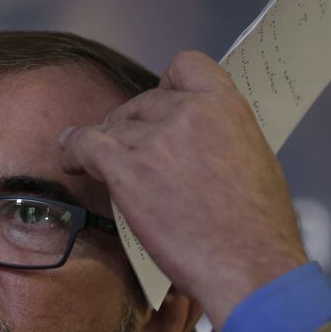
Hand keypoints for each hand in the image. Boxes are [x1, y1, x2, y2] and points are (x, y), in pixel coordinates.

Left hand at [59, 51, 307, 330]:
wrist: (251, 266)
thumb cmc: (259, 229)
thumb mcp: (253, 160)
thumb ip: (219, 137)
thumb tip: (195, 144)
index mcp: (226, 106)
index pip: (185, 65)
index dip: (166, 84)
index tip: (160, 106)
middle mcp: (189, 112)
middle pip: (142, 101)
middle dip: (133, 124)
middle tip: (128, 152)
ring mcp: (156, 139)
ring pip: (114, 126)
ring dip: (106, 143)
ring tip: (95, 162)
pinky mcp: (127, 169)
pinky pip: (86, 145)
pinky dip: (74, 151)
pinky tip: (71, 161)